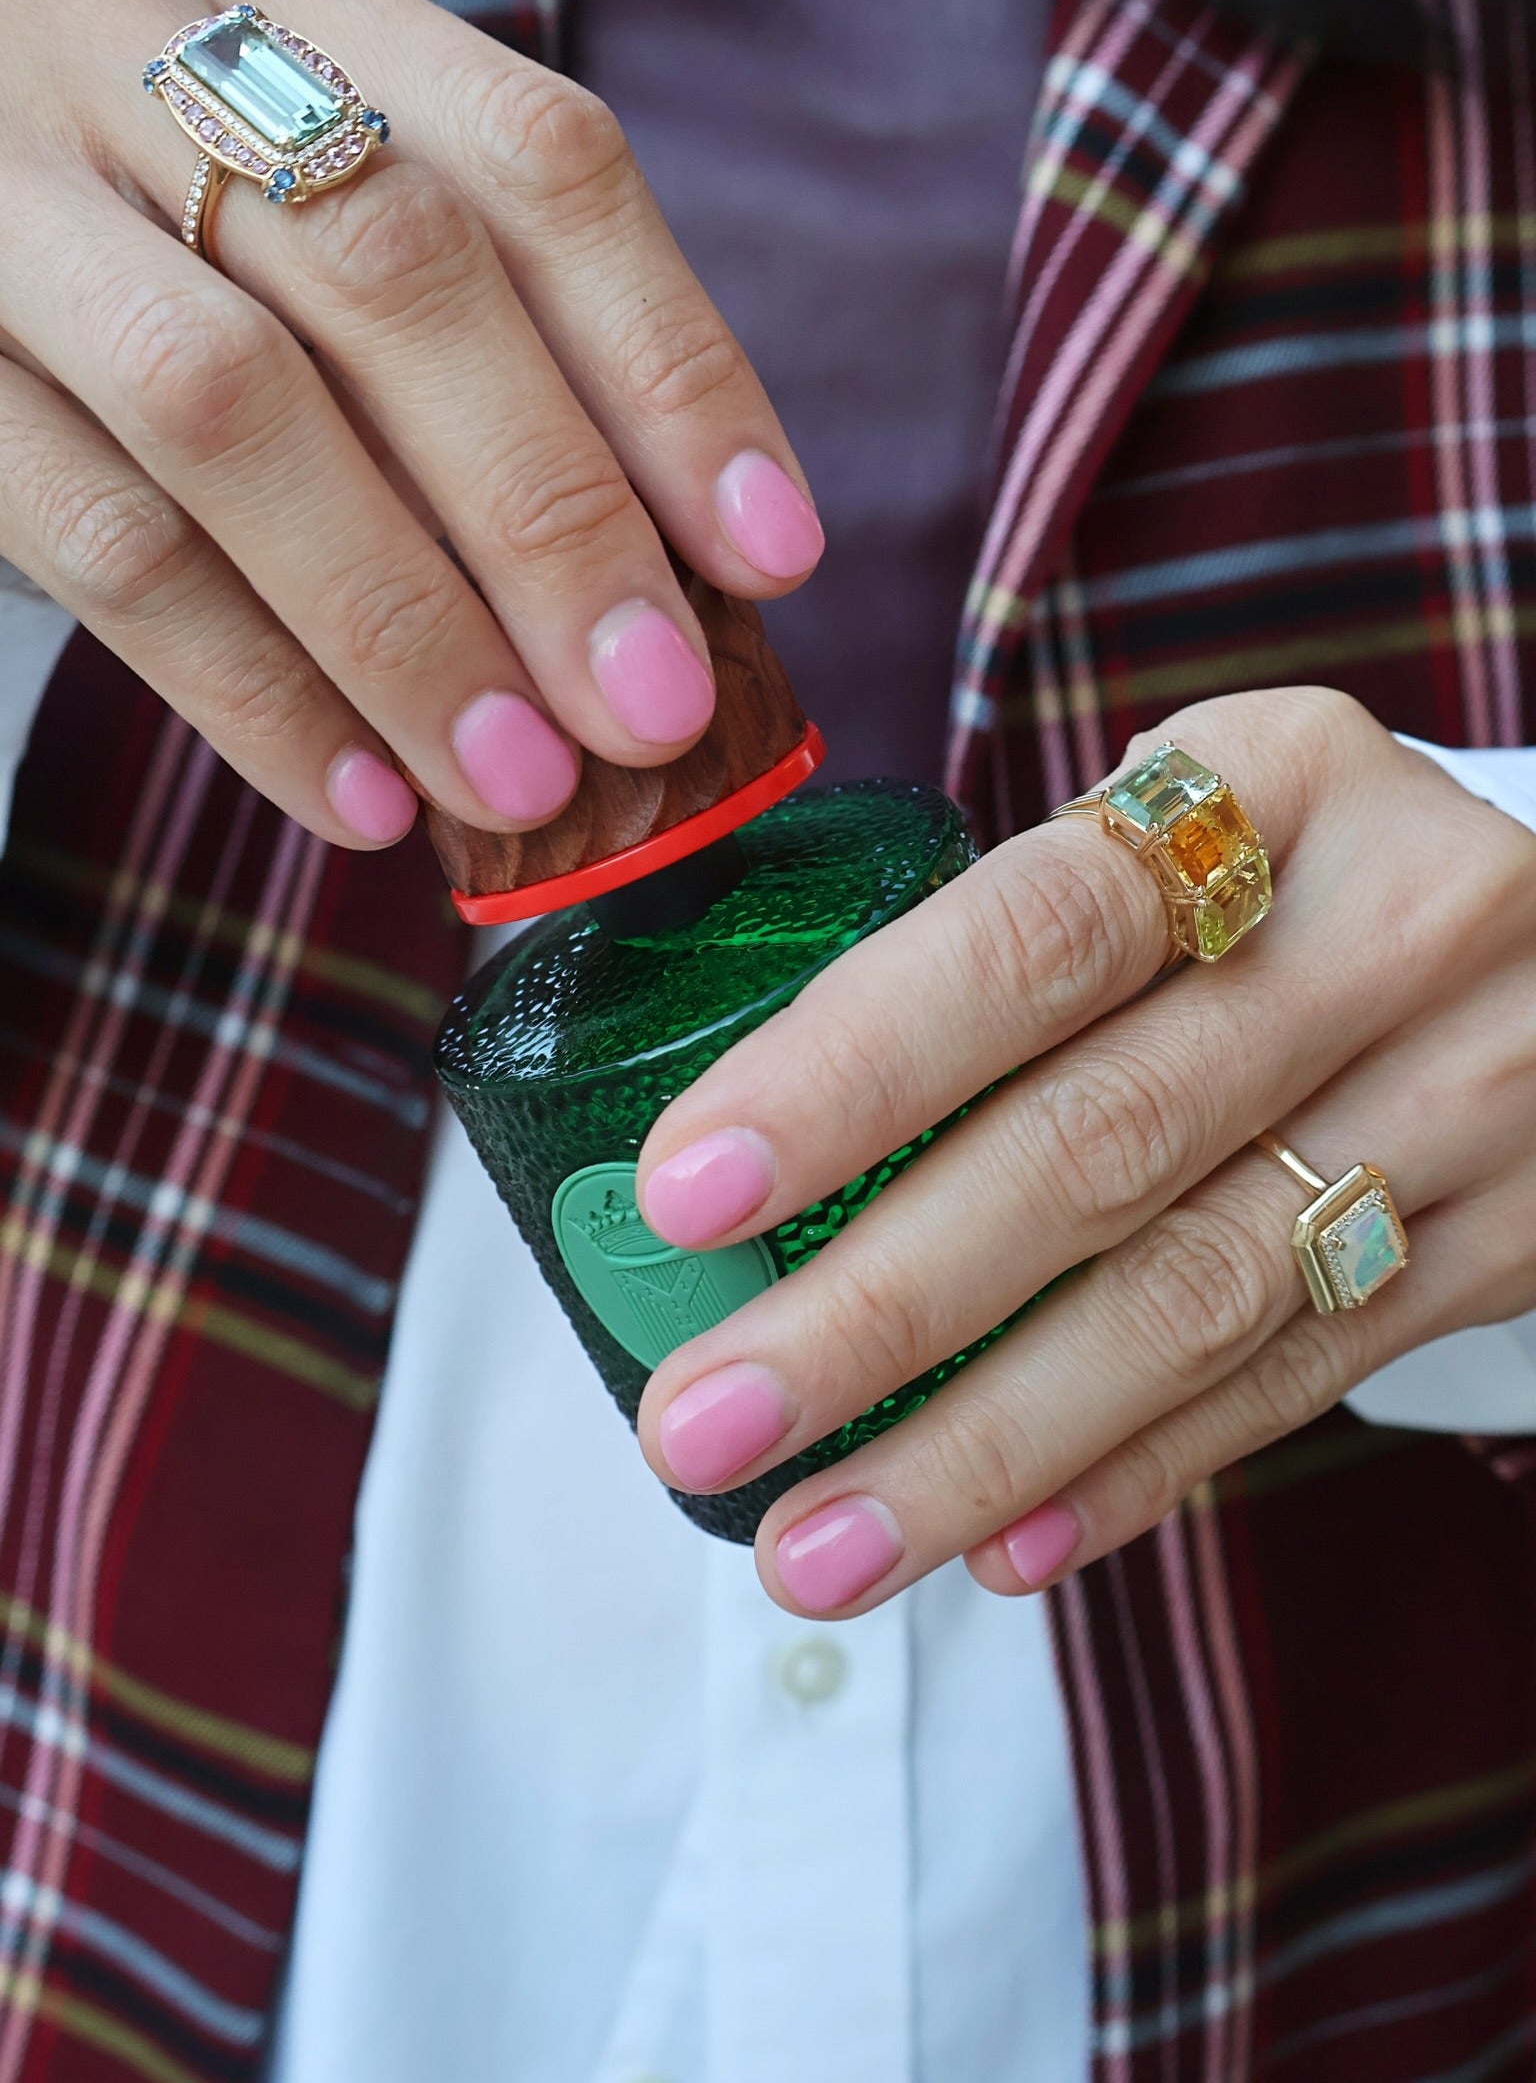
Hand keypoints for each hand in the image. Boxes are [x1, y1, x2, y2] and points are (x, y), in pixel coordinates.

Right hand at [0, 0, 820, 844]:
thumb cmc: (110, 218)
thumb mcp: (264, 181)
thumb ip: (434, 307)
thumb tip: (660, 570)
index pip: (534, 156)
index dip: (671, 366)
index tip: (771, 556)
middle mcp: (117, 25)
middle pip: (400, 275)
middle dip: (553, 516)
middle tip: (653, 708)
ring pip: (235, 407)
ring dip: (405, 624)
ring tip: (517, 781)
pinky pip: (98, 537)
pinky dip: (245, 683)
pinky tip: (356, 791)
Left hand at [632, 689, 1535, 1615]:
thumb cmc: (1310, 874)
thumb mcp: (1203, 822)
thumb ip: (1030, 935)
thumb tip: (755, 1133)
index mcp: (1278, 780)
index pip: (1036, 932)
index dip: (856, 1066)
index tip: (692, 1189)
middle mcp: (1396, 928)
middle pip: (1104, 1142)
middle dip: (879, 1307)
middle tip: (704, 1423)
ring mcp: (1475, 1095)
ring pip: (1196, 1300)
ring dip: (985, 1443)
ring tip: (816, 1544)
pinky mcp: (1517, 1239)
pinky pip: (1298, 1377)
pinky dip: (1138, 1469)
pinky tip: (1004, 1545)